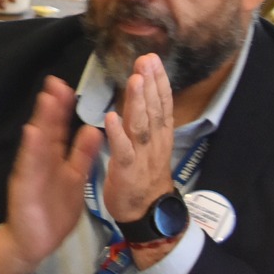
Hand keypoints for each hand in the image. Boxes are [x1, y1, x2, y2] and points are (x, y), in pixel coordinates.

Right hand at [0, 75, 101, 273]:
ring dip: (42, 120)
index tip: (67, 86)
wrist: (34, 242)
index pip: (60, 129)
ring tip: (47, 98)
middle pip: (48, 129)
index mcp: (56, 159)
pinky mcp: (25, 185)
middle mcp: (42, 160)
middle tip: (56, 82)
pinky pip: (29, 166)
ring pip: (38, 142)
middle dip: (52, 107)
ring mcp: (32, 171)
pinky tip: (32, 132)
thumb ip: (82, 156)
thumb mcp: (75, 180)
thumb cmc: (53, 213)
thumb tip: (93, 130)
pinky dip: (31, 149)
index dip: (63, 109)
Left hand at [102, 54, 176, 230]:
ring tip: (134, 80)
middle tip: (146, 60)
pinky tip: (111, 117)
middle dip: (151, 84)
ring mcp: (142, 157)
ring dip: (138, 103)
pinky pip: (123, 151)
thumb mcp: (151, 146)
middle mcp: (154, 143)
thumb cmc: (144, 177)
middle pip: (154, 111)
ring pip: (141, 127)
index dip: (158, 82)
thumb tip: (146, 93)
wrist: (147, 215)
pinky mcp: (127, 171)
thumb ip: (148, 121)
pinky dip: (118, 134)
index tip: (153, 59)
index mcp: (159, 137)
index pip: (162, 105)